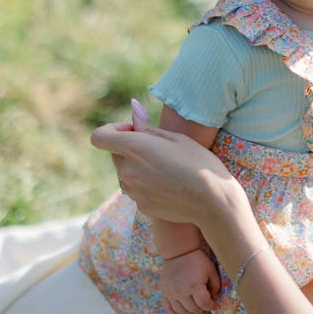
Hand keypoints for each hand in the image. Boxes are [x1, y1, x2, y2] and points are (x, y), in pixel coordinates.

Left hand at [90, 114, 252, 247]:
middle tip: (160, 149)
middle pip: (116, 154)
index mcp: (133, 148)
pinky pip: (138, 190)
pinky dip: (148, 184)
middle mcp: (127, 171)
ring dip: (139, 167)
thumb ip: (147, 126)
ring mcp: (133, 191)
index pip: (99, 137)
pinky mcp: (142, 206)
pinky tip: (172, 184)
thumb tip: (132, 107)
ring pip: (127, 173)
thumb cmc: (198, 163)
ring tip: (169, 168)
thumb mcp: (176, 138)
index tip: (134, 131)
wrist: (213, 201)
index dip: (113, 130)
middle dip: (131, 149)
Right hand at [161, 249, 221, 313]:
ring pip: (182, 312)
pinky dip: (176, 311)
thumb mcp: (211, 270)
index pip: (204, 304)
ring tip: (195, 304)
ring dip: (191, 311)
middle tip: (204, 302)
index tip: (214, 304)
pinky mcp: (165, 292)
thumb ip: (216, 286)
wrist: (179, 252)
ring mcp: (171, 293)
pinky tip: (183, 306)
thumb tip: (214, 298)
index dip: (211, 306)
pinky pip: (169, 309)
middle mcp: (182, 292)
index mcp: (195, 286)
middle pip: (194, 309)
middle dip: (202, 307)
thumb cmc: (197, 260)